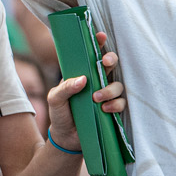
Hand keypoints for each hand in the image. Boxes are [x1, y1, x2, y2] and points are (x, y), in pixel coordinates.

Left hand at [44, 29, 122, 151]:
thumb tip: (82, 79)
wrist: (66, 139)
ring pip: (118, 85)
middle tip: (105, 63)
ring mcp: (106, 95)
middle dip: (111, 59)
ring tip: (97, 98)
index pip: (91, 55)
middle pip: (111, 64)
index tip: (100, 36)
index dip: (98, 43)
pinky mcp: (112, 110)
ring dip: (110, 89)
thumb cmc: (59, 114)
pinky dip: (115, 105)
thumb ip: (65, 88)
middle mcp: (96, 82)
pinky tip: (105, 110)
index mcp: (82, 74)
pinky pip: (122, 103)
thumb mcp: (54, 99)